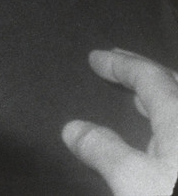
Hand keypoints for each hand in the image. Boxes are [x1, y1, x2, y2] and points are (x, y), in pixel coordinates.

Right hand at [64, 49, 177, 195]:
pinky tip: (172, 142)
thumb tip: (72, 128)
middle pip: (176, 84)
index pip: (149, 77)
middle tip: (122, 65)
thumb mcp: (134, 180)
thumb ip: (104, 151)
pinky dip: (176, 123)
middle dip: (147, 72)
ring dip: (167, 98)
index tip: (96, 58)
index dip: (121, 65)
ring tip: (145, 102)